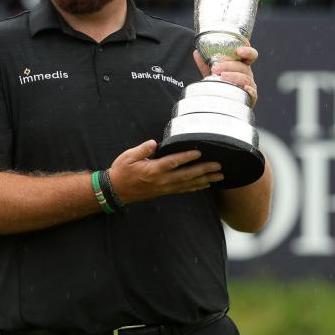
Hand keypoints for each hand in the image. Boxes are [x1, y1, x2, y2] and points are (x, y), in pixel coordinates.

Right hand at [108, 140, 223, 202]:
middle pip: (186, 175)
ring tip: (219, 176)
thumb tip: (155, 143)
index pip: (173, 162)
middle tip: (218, 166)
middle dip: (204, 170)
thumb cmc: (122, 171)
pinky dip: (196, 187)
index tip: (199, 152)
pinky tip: (206, 184)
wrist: (116, 191)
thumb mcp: (128, 157)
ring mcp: (164, 187)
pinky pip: (183, 189)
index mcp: (153, 170)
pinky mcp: (165, 191)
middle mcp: (162, 180)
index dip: (187, 157)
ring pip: (188, 184)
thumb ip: (143, 149)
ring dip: (205, 180)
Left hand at [193, 45, 258, 106]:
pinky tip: (244, 88)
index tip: (238, 51)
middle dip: (229, 65)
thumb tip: (197, 53)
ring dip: (234, 76)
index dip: (246, 51)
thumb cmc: (222, 85)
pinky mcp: (250, 97)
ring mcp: (250, 85)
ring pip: (245, 78)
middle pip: (243, 66)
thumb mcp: (213, 74)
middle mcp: (247, 73)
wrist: (223, 103)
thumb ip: (206, 64)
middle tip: (215, 68)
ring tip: (221, 77)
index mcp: (241, 64)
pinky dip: (249, 90)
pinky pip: (252, 93)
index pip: (250, 55)